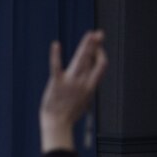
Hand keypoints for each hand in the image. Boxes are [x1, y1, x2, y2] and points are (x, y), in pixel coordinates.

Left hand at [39, 30, 106, 152]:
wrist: (57, 124)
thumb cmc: (69, 114)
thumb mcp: (84, 100)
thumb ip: (88, 87)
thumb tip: (90, 78)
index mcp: (90, 86)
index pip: (101, 66)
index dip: (100, 55)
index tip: (97, 47)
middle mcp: (82, 82)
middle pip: (92, 59)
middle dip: (96, 45)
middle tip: (99, 33)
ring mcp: (70, 82)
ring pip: (80, 59)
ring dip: (86, 45)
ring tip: (89, 35)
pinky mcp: (56, 83)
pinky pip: (56, 66)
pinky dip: (56, 55)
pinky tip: (55, 44)